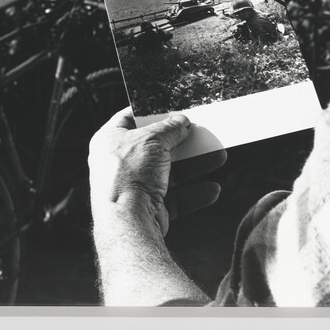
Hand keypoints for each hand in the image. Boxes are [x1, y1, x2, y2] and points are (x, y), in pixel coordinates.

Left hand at [88, 107, 226, 236]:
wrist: (127, 223)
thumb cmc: (130, 174)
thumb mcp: (152, 139)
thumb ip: (170, 128)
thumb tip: (182, 121)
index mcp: (109, 140)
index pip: (129, 118)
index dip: (151, 111)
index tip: (173, 106)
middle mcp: (120, 163)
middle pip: (157, 146)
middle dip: (183, 141)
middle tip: (202, 132)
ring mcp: (135, 186)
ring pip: (171, 171)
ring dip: (196, 165)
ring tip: (219, 156)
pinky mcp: (150, 207)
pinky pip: (176, 197)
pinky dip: (194, 193)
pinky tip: (212, 189)